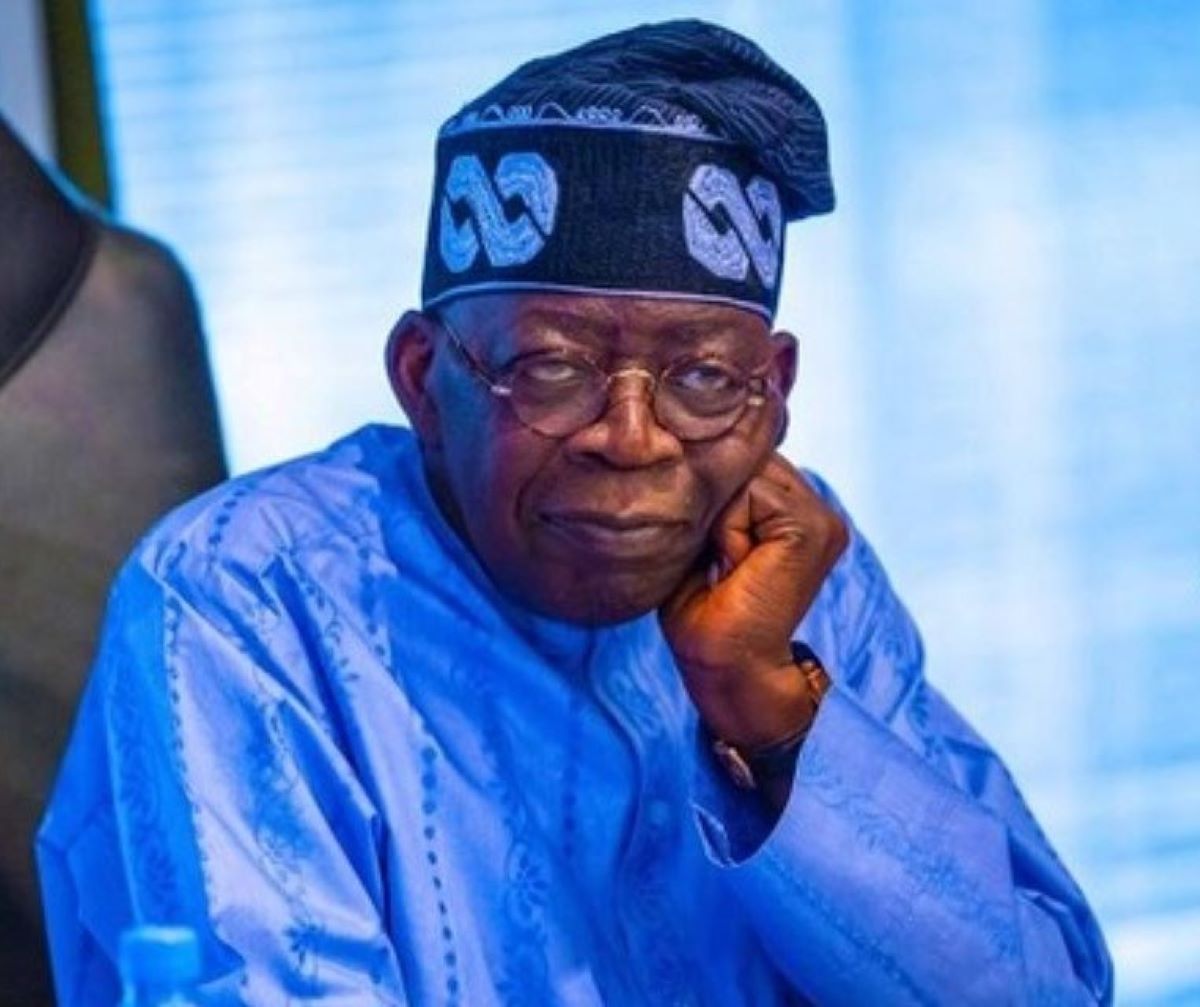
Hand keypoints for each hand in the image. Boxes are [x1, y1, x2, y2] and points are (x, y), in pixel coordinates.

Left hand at [659, 454, 847, 749]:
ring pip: (746, 470)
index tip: (705, 540)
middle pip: (746, 455)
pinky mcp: (813, 528)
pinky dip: (728, 527)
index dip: (711, 486)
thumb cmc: (703, 613)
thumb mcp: (700, 538)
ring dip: (721, 515)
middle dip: (717, 498)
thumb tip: (691, 448)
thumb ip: (711, 494)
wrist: (726, 667)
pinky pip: (751, 491)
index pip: (743, 455)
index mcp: (794, 506)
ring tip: (728, 563)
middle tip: (717, 557)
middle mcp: (815, 505)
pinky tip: (736, 566)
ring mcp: (822, 515)